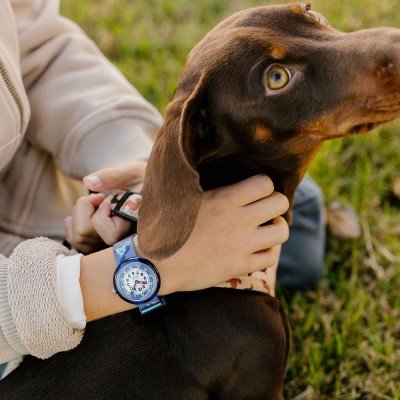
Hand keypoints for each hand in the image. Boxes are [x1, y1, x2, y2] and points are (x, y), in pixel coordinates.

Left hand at [65, 162, 146, 252]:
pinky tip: (84, 212)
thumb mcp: (132, 173)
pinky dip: (72, 222)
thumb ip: (113, 176)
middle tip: (99, 197)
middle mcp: (122, 245)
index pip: (110, 235)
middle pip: (85, 235)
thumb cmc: (142, 179)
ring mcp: (108, 248)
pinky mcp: (97, 246)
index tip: (107, 199)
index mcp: (136, 230)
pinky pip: (74, 241)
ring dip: (77, 214)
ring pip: (77, 238)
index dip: (102, 214)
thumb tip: (88, 182)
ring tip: (94, 204)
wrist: (146, 187)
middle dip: (83, 208)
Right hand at [137, 174, 289, 293]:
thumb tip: (220, 174)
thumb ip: (206, 187)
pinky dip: (266, 252)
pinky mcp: (240, 266)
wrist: (157, 265)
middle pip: (280, 203)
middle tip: (264, 210)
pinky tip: (255, 250)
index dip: (264, 185)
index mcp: (224, 199)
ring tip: (264, 230)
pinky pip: (270, 257)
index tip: (256, 192)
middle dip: (276, 204)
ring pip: (282, 231)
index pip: (265, 183)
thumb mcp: (184, 199)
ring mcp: (241, 245)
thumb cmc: (167, 228)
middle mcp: (238, 220)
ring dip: (275, 228)